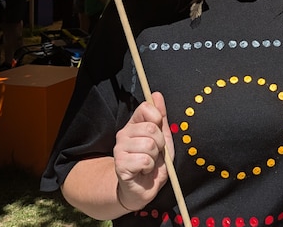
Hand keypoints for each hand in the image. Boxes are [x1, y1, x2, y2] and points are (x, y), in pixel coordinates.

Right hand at [113, 91, 172, 211]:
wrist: (143, 188)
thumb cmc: (153, 163)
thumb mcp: (162, 139)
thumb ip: (161, 118)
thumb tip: (156, 94)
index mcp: (134, 124)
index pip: (145, 107)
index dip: (157, 118)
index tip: (158, 132)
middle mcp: (124, 134)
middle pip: (150, 128)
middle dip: (160, 143)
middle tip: (155, 153)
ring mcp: (119, 149)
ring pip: (149, 145)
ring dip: (155, 158)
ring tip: (149, 163)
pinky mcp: (120, 164)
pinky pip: (144, 160)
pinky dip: (149, 168)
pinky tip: (143, 171)